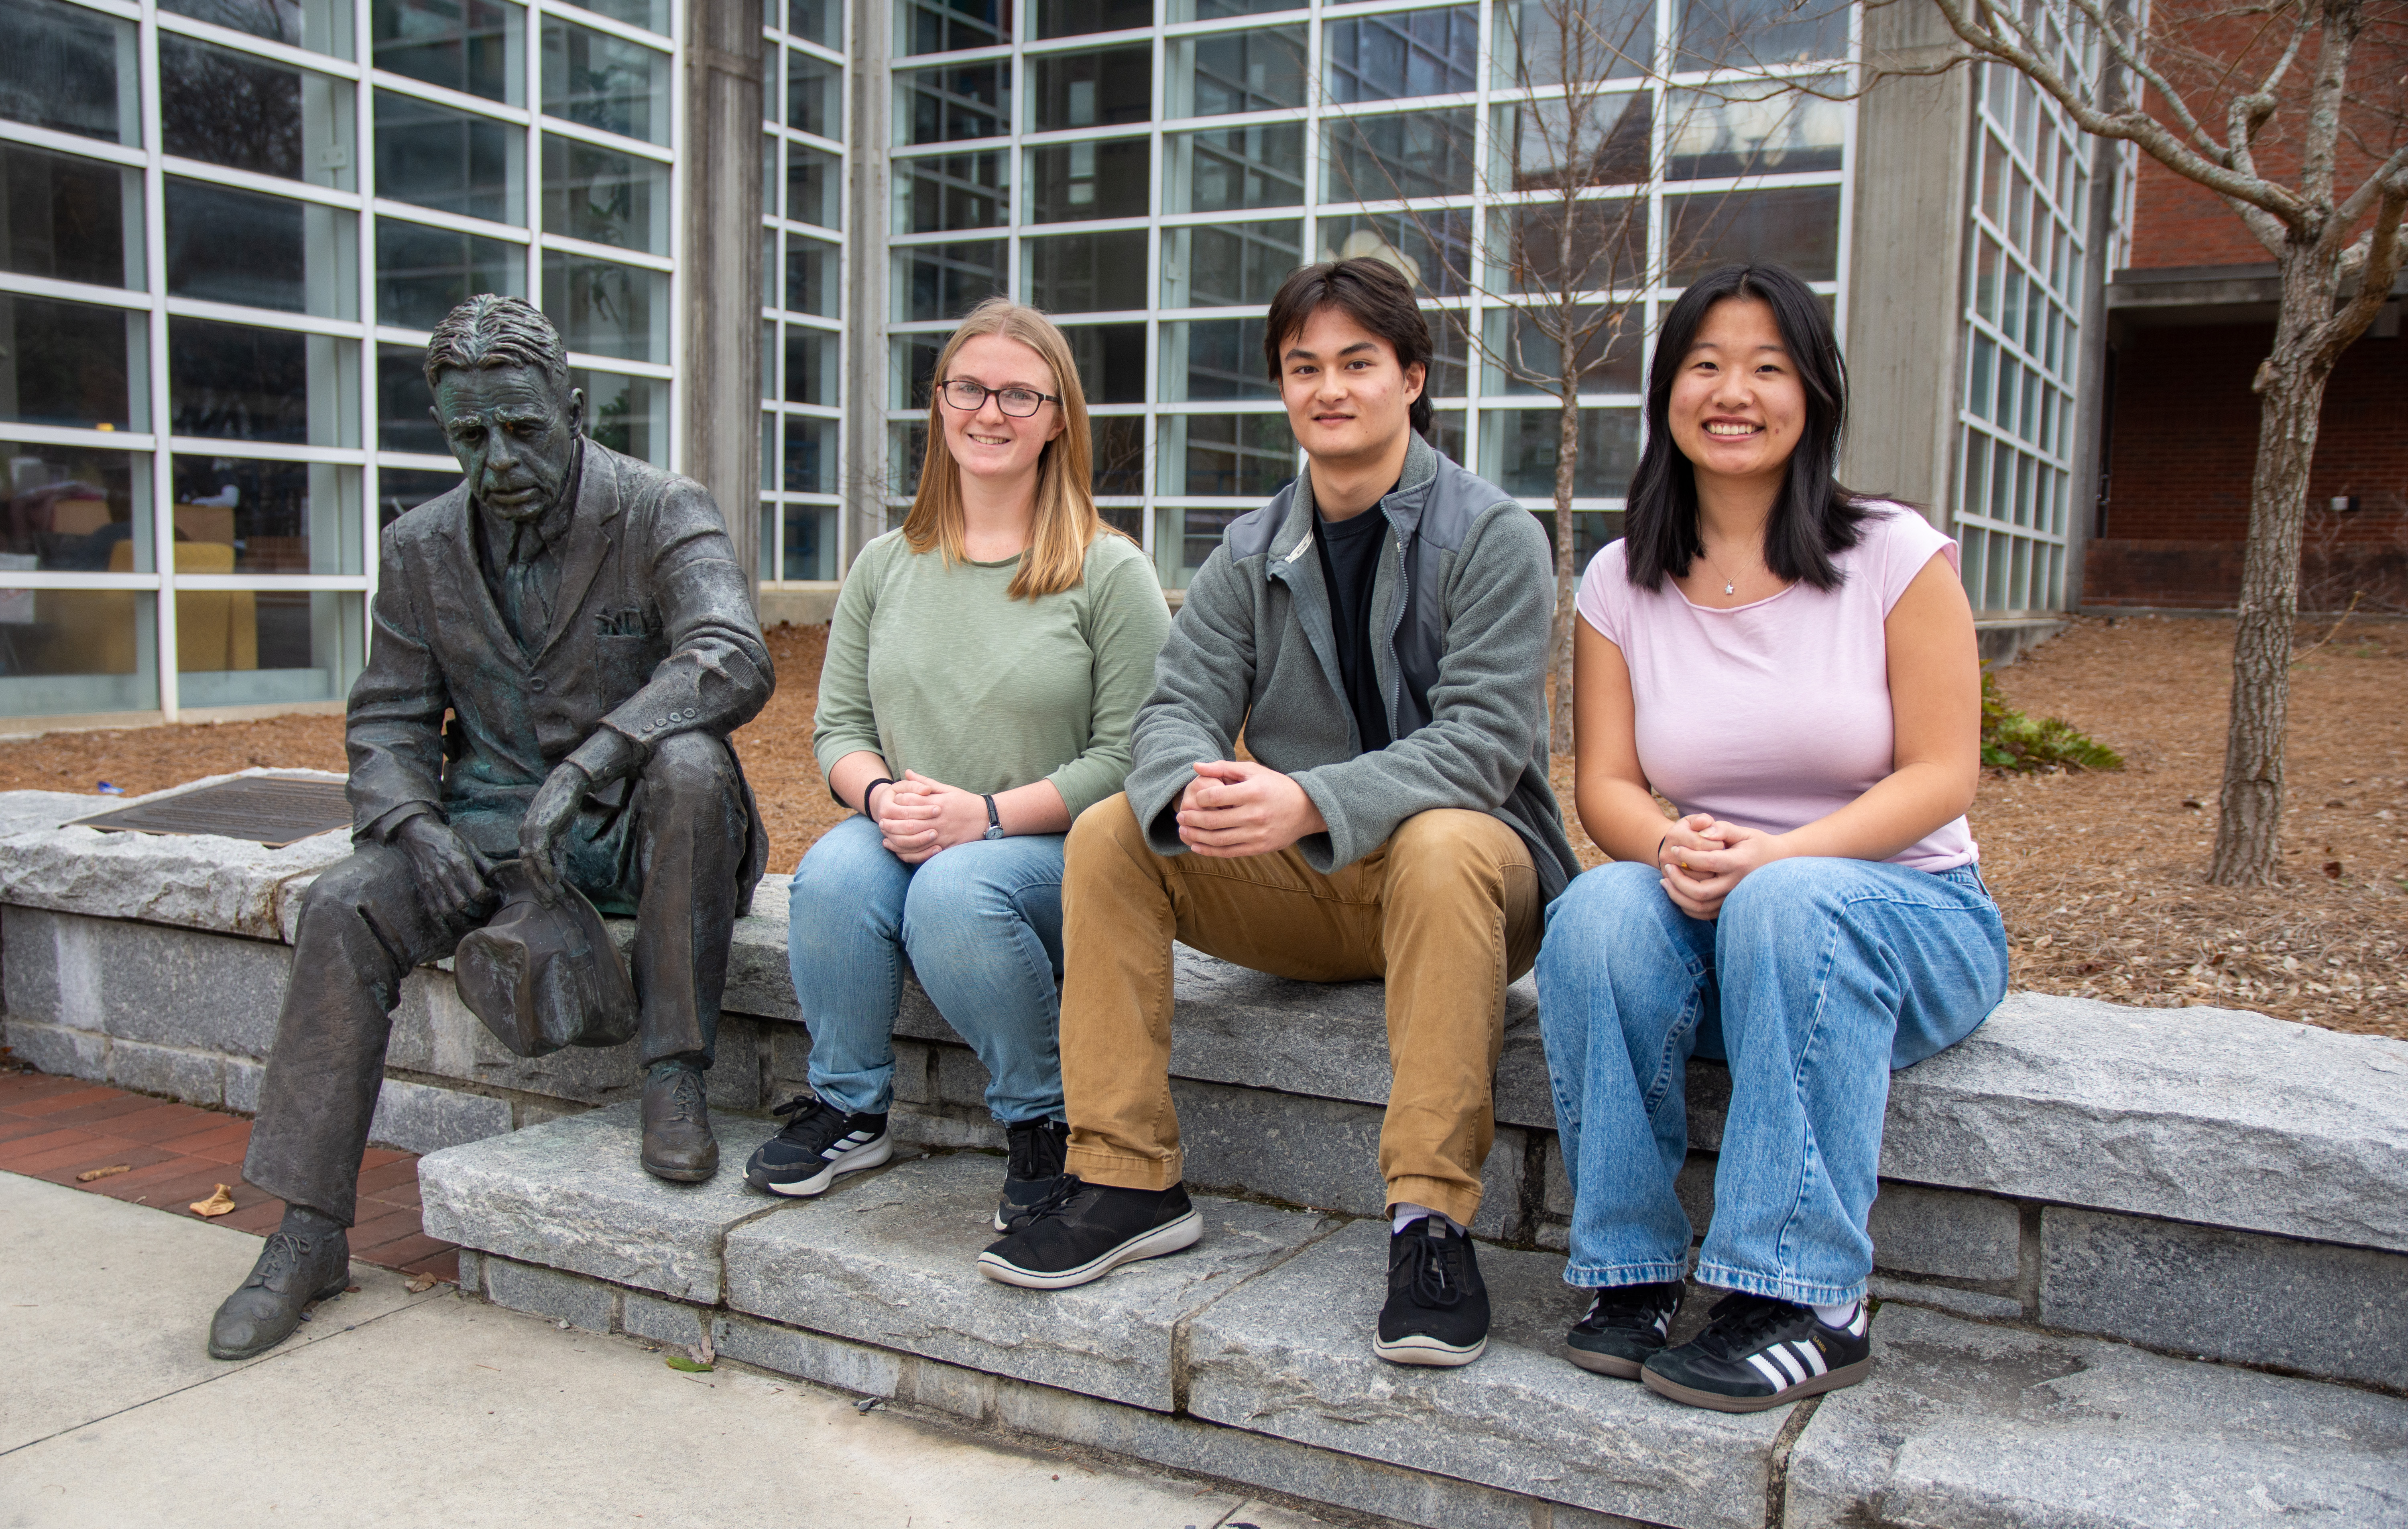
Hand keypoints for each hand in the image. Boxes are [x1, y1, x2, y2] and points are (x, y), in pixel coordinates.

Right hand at [395, 814, 494, 921]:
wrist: (418, 834)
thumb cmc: (448, 838)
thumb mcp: (469, 844)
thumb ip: (484, 863)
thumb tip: (499, 878)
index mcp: (459, 862)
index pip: (477, 891)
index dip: (488, 899)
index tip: (493, 897)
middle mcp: (444, 875)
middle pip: (464, 905)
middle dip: (479, 913)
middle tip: (487, 912)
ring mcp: (432, 884)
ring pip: (448, 912)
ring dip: (464, 922)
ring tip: (475, 922)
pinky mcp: (423, 890)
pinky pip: (433, 912)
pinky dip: (443, 925)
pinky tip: (453, 930)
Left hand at [518, 761, 591, 901]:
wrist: (568, 784)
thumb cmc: (563, 806)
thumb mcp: (560, 835)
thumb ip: (557, 854)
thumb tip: (558, 875)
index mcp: (526, 837)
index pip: (528, 866)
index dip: (537, 884)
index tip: (548, 898)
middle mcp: (523, 835)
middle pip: (526, 869)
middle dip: (538, 889)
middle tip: (549, 904)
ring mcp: (529, 831)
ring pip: (531, 864)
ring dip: (542, 883)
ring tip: (553, 897)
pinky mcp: (539, 828)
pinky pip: (540, 853)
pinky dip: (546, 867)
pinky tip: (555, 879)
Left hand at [875, 769, 986, 863]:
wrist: (987, 818)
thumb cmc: (965, 802)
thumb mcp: (947, 788)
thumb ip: (925, 782)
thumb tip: (907, 772)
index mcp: (938, 802)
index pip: (912, 801)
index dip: (898, 801)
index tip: (891, 802)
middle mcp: (938, 819)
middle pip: (909, 822)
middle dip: (893, 822)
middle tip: (881, 821)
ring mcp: (942, 835)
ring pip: (914, 840)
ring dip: (897, 839)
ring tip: (886, 837)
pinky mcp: (946, 847)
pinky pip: (925, 853)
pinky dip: (910, 853)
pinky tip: (900, 851)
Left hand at [1174, 760, 1325, 858]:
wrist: (1306, 809)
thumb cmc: (1275, 786)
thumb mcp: (1253, 771)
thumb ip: (1223, 767)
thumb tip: (1196, 766)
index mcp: (1253, 791)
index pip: (1215, 796)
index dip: (1199, 798)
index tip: (1193, 798)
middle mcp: (1255, 814)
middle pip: (1213, 820)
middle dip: (1192, 819)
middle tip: (1180, 817)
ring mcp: (1257, 833)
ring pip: (1218, 839)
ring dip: (1196, 837)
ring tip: (1183, 831)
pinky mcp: (1259, 848)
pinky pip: (1228, 852)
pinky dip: (1209, 851)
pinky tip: (1196, 846)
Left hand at [1657, 814, 1785, 919]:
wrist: (1775, 863)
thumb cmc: (1756, 844)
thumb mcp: (1742, 832)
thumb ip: (1721, 829)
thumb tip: (1701, 833)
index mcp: (1740, 863)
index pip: (1708, 862)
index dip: (1687, 856)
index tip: (1675, 848)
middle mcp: (1736, 885)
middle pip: (1700, 891)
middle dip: (1678, 880)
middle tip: (1667, 866)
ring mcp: (1732, 899)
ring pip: (1699, 907)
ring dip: (1677, 895)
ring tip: (1666, 881)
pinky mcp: (1728, 907)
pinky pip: (1703, 914)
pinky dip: (1686, 906)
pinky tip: (1677, 892)